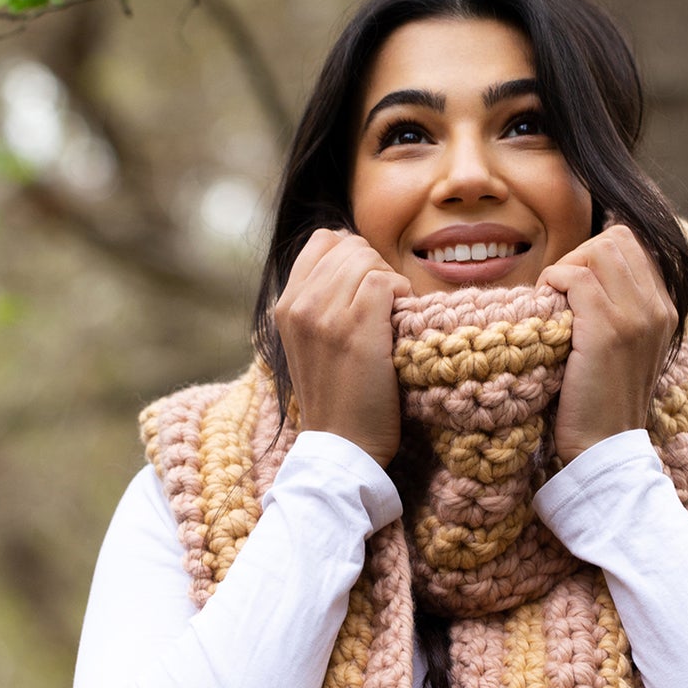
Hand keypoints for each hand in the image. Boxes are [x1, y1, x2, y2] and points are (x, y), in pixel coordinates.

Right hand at [274, 229, 411, 466]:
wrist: (341, 447)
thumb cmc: (337, 399)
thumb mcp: (311, 344)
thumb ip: (322, 302)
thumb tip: (358, 261)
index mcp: (285, 306)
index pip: (323, 240)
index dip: (354, 254)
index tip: (366, 285)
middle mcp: (299, 305)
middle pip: (350, 246)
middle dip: (376, 268)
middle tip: (385, 306)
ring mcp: (325, 315)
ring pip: (368, 260)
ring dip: (390, 281)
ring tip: (391, 316)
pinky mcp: (356, 328)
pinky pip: (386, 281)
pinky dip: (402, 294)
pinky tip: (399, 322)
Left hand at [538, 225, 676, 464]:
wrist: (604, 449)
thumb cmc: (602, 403)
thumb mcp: (624, 352)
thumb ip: (619, 312)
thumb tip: (582, 274)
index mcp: (666, 311)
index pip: (634, 246)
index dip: (595, 254)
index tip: (573, 285)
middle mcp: (658, 308)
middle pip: (617, 239)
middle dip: (580, 255)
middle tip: (559, 291)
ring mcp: (636, 317)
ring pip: (599, 251)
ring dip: (566, 268)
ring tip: (553, 300)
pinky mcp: (608, 330)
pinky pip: (576, 278)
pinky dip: (554, 283)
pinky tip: (546, 308)